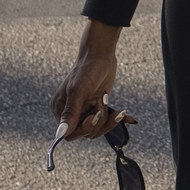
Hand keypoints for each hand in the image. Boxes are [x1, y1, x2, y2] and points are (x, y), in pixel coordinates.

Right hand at [50, 20, 131, 140]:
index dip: (83, 128)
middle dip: (97, 121)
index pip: (69, 133)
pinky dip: (117, 119)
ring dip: (106, 118)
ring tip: (106, 98)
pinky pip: (107, 121)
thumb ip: (70, 112)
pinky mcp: (98, 108)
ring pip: (97, 129)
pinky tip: (129, 118)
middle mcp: (71, 112)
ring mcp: (85, 110)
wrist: (101, 55)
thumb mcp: (78, 90)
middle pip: (85, 132)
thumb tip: (61, 133)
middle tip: (102, 102)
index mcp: (60, 109)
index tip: (94, 116)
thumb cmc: (87, 70)